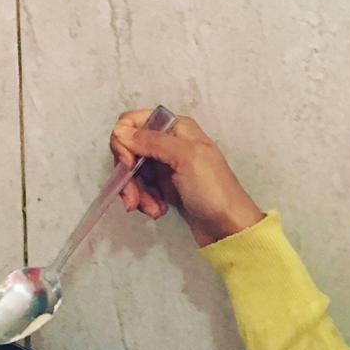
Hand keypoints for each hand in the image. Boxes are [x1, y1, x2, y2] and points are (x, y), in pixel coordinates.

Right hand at [110, 110, 265, 247]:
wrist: (229, 228)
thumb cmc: (213, 190)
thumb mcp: (186, 159)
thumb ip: (153, 142)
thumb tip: (120, 132)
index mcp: (176, 128)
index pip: (133, 122)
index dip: (124, 142)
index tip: (127, 164)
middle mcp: (170, 142)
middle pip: (129, 150)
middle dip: (128, 176)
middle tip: (134, 200)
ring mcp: (167, 165)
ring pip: (133, 172)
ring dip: (138, 193)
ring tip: (153, 211)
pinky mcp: (166, 186)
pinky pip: (143, 188)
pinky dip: (146, 201)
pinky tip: (158, 212)